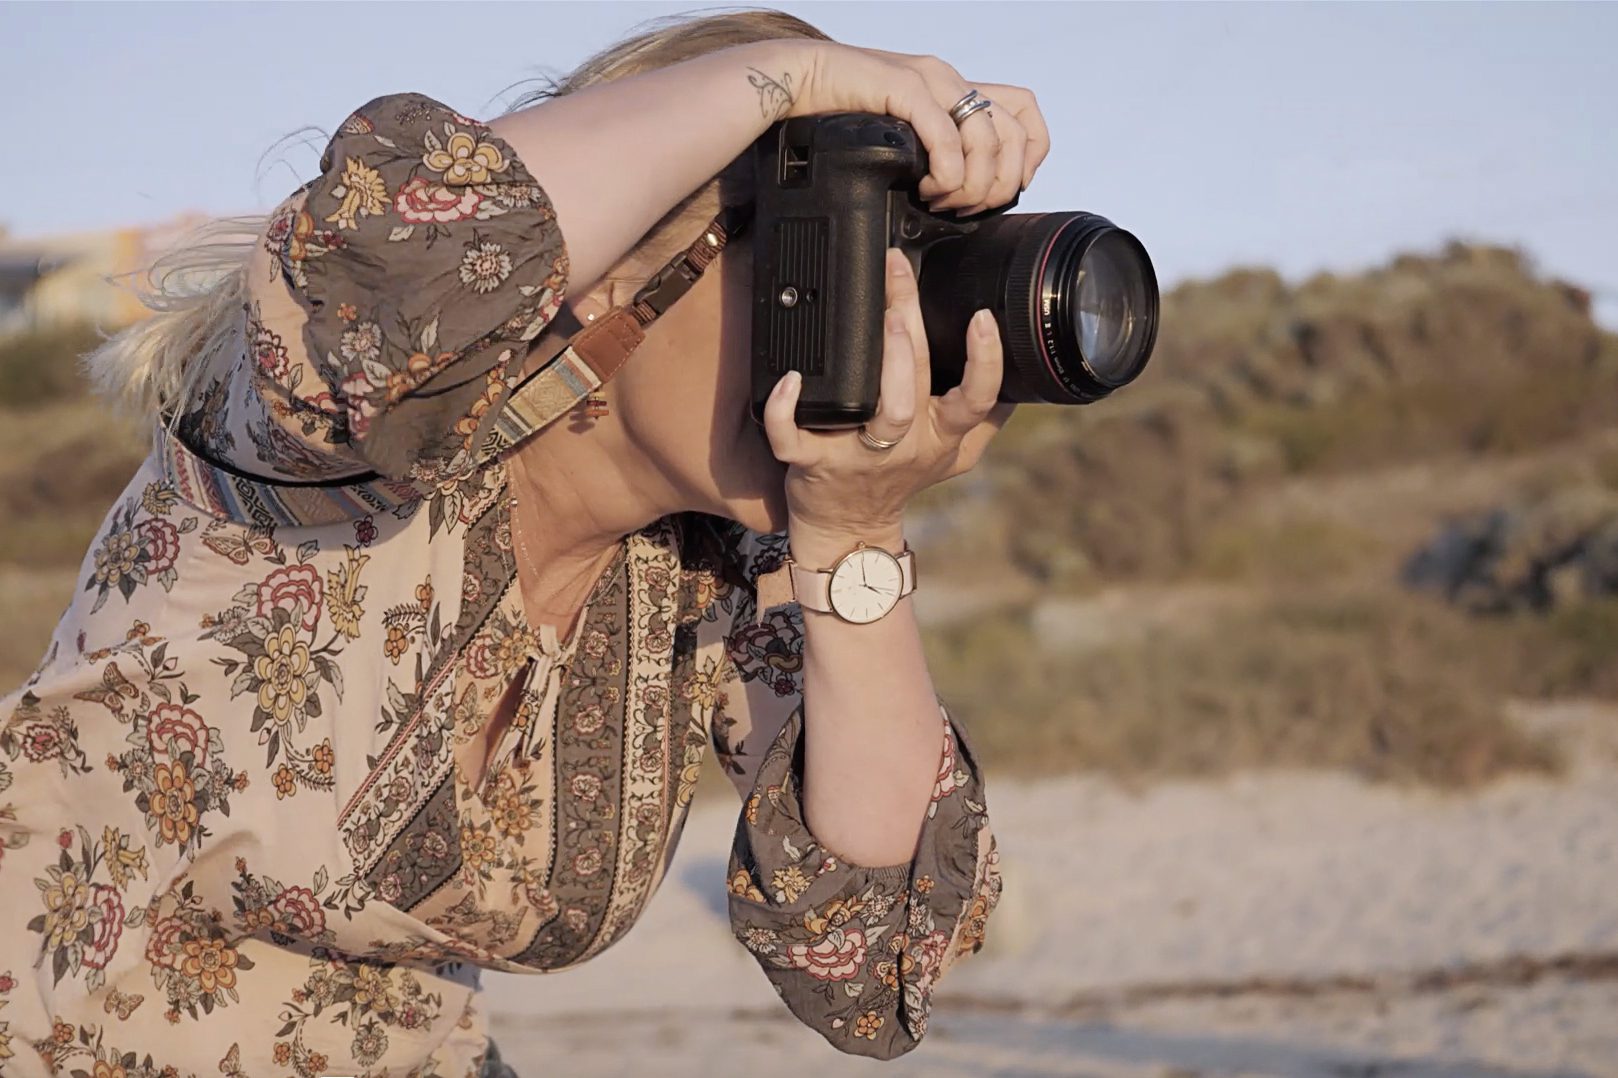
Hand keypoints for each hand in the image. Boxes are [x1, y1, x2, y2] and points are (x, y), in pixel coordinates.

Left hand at [762, 248, 1015, 544]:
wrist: (849, 528)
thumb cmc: (901, 480)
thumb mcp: (956, 456)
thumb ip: (986, 417)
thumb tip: (1020, 374)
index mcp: (940, 434)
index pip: (978, 400)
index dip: (986, 362)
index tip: (983, 316)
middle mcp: (905, 442)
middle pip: (918, 384)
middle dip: (913, 329)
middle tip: (901, 274)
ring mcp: (858, 453)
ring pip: (882, 412)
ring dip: (884, 366)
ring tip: (883, 319)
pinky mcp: (812, 462)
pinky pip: (795, 438)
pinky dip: (787, 410)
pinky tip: (790, 380)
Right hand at [792, 43, 1051, 213]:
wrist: (799, 82)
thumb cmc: (843, 114)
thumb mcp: (903, 133)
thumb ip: (931, 149)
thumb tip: (959, 191)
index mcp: (956, 88)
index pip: (1025, 112)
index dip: (1028, 157)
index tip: (1000, 190)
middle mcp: (951, 80)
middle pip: (1014, 135)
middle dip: (998, 185)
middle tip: (965, 207)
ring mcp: (931, 81)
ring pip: (987, 139)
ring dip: (971, 184)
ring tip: (941, 199)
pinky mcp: (905, 87)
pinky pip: (946, 136)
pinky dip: (946, 173)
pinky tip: (926, 187)